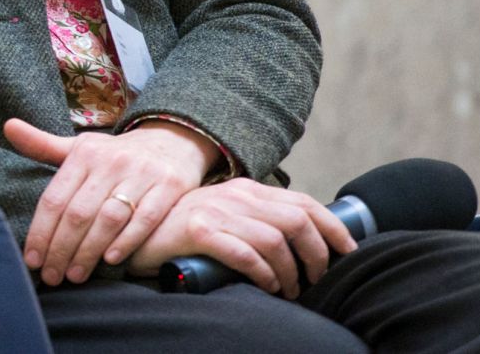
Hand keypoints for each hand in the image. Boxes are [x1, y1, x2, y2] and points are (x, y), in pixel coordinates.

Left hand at [6, 117, 216, 285]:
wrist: (172, 140)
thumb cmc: (115, 154)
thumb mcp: (80, 147)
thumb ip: (43, 145)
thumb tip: (9, 127)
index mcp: (84, 153)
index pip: (55, 198)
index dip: (41, 231)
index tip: (32, 259)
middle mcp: (111, 162)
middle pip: (79, 213)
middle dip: (61, 248)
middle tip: (52, 275)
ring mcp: (141, 174)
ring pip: (109, 218)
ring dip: (89, 251)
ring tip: (75, 274)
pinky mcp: (169, 187)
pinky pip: (146, 219)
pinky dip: (126, 241)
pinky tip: (110, 260)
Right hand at [124, 179, 357, 297]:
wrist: (132, 230)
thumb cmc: (183, 232)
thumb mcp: (224, 216)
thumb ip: (254, 221)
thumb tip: (299, 246)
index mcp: (244, 189)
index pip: (302, 201)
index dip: (332, 226)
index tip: (347, 251)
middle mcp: (234, 195)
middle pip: (296, 220)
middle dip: (316, 255)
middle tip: (316, 279)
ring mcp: (215, 211)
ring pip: (275, 240)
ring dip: (290, 272)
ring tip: (287, 290)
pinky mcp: (198, 231)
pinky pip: (246, 254)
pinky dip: (264, 273)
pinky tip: (265, 286)